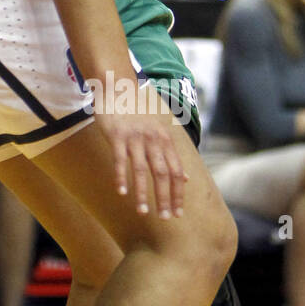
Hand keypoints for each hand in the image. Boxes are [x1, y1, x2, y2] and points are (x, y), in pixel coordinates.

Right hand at [93, 79, 188, 217]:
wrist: (119, 87)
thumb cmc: (138, 113)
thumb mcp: (160, 131)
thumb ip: (172, 156)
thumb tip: (187, 178)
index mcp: (165, 141)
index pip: (176, 172)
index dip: (178, 193)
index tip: (179, 212)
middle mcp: (153, 140)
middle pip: (162, 174)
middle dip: (165, 198)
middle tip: (166, 218)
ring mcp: (135, 138)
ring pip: (142, 170)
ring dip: (143, 193)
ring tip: (143, 212)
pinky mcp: (117, 136)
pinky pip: (120, 160)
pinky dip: (122, 177)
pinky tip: (122, 192)